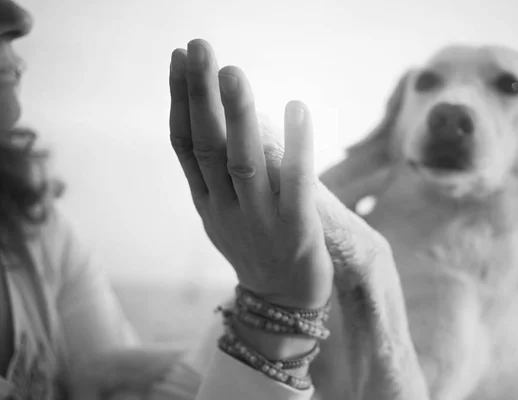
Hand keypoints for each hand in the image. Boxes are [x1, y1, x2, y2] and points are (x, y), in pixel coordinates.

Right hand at [169, 39, 332, 310]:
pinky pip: (295, 184)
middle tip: (199, 47)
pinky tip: (298, 108)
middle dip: (201, 96)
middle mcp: (226, 208)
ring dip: (238, 117)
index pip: (185, 144)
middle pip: (208, 147)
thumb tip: (218, 117)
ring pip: (243, 164)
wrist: (282, 303)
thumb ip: (217, 172)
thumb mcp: (224, 212)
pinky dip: (296, 146)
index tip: (179, 58)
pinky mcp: (297, 230)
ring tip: (234, 73)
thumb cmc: (257, 247)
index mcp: (206, 200)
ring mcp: (260, 220)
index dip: (180, 100)